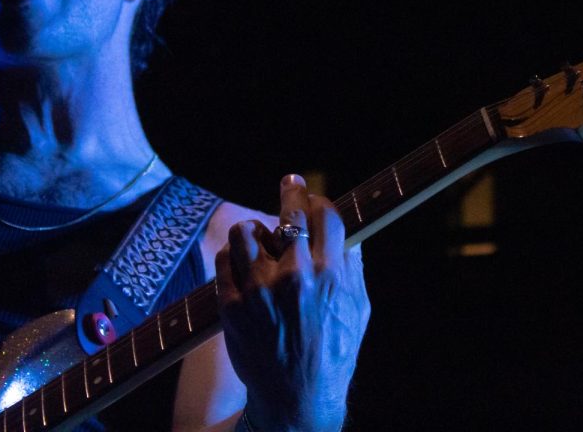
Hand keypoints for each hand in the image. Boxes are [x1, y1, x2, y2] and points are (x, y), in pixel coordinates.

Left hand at [216, 174, 370, 431]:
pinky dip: (233, 257)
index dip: (318, 200)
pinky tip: (242, 264)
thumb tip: (350, 233)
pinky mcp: (232, 305)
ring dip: (255, 232)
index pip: (324, 215)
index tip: (311, 196)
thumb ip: (352, 268)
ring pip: (246, 232)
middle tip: (289, 185)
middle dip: (290, 193)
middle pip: (288, 214)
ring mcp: (260, 291)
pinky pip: (224, 259)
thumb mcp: (357, 310)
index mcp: (329, 275)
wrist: (297, 397)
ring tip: (260, 241)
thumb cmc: (332, 353)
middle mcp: (294, 277)